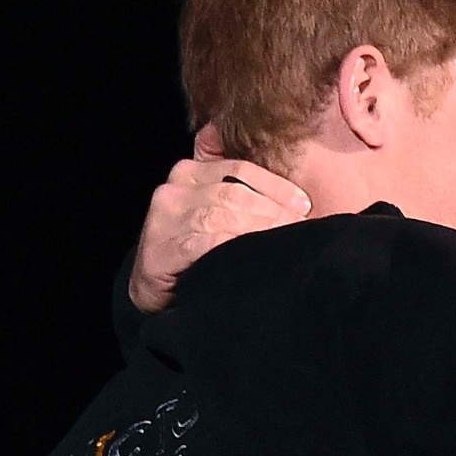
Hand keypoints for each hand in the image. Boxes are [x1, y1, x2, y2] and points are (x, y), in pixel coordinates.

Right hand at [128, 128, 309, 313]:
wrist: (150, 287)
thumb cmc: (190, 249)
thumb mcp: (210, 212)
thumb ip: (236, 190)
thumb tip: (292, 196)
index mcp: (190, 172)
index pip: (240, 169)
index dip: (276, 186)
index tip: (304, 204)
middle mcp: (175, 188)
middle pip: (235, 192)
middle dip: (273, 211)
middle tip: (302, 228)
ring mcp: (166, 217)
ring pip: (223, 215)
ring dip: (260, 228)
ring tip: (287, 241)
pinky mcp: (163, 248)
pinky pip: (205, 242)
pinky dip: (234, 247)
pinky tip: (256, 255)